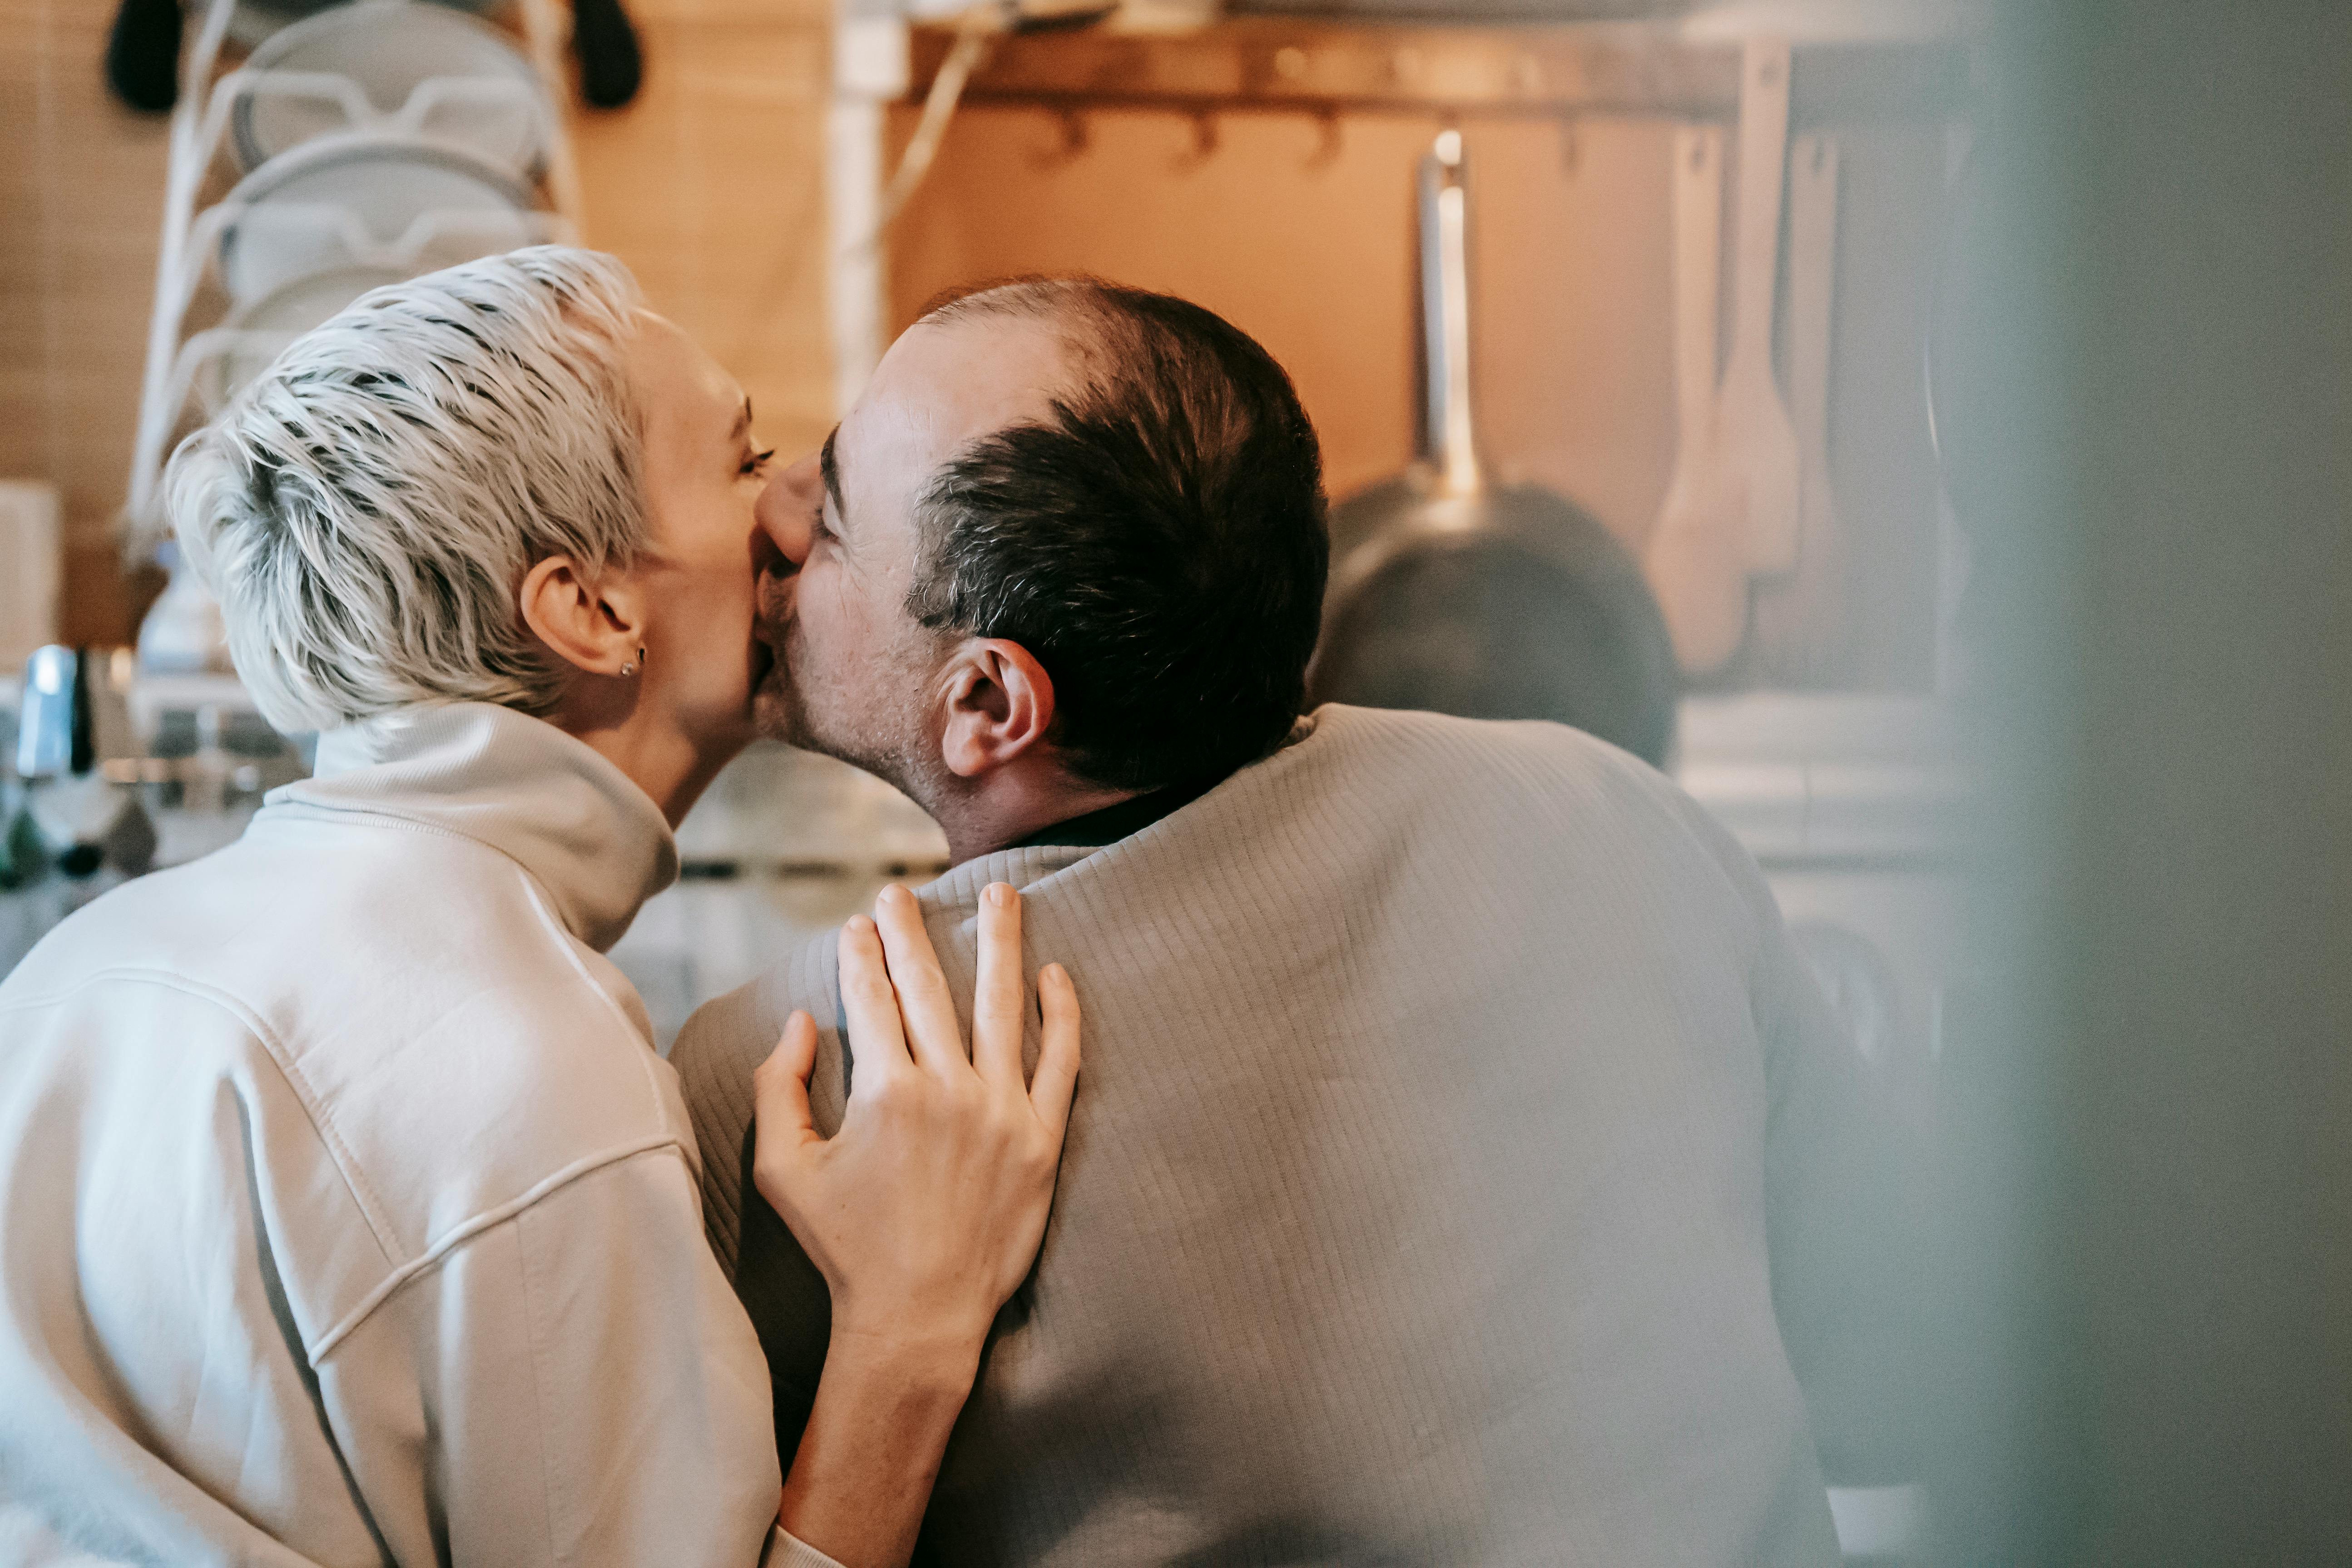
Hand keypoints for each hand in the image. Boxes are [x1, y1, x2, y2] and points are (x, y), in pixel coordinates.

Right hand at [751, 880, 1080, 1366]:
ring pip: (1003, 1005)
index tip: (859, 922)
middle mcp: (947, 1089)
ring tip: (1003, 894)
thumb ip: (778, 1088)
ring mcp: (1002, 1112)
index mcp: (885, 1091)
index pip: (871, 997)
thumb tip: (798, 1021)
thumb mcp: (784, 1170)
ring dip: (1001, 942)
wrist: (917, 1316)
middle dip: (911, 932)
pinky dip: (1062, 1014)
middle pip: (930, 987)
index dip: (861, 954)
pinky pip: (1062, 1063)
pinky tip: (1057, 974)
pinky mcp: (1042, 1140)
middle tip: (903, 892)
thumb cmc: (844, 1246)